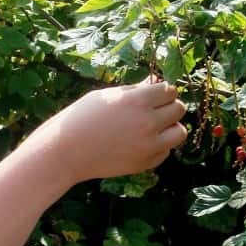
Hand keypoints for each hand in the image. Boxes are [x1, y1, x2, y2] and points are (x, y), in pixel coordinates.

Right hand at [33, 75, 187, 184]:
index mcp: (138, 100)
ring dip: (170, 128)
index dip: (162, 91)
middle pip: (178, 109)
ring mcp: (148, 145)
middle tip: (153, 110)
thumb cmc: (82, 118)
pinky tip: (140, 143)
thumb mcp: (107, 96)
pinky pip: (165, 151)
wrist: (66, 152)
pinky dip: (158, 146)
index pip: (170, 90)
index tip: (153, 95)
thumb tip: (155, 82)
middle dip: (167, 107)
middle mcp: (147, 122)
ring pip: (179, 132)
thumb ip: (135, 90)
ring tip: (153, 127)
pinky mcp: (145, 163)